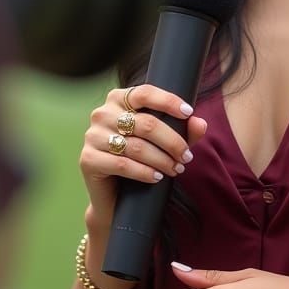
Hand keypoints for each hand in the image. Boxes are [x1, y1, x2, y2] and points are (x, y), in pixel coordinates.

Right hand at [78, 84, 207, 231]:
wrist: (115, 195)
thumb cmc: (142, 160)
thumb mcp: (166, 143)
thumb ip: (184, 131)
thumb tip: (200, 123)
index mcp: (119, 99)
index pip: (145, 93)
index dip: (168, 101)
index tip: (189, 113)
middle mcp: (102, 113)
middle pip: (146, 123)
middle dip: (172, 142)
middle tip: (187, 157)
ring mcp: (92, 136)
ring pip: (136, 146)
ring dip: (162, 160)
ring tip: (176, 170)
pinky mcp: (88, 159)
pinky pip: (121, 164)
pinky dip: (144, 172)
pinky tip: (158, 178)